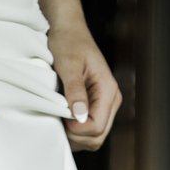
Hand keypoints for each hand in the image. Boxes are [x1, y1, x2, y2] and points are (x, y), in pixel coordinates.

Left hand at [47, 19, 121, 151]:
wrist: (69, 31)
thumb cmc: (68, 42)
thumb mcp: (68, 64)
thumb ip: (75, 90)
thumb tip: (80, 116)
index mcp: (108, 90)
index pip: (96, 127)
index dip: (77, 130)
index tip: (60, 118)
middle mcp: (111, 101)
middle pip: (97, 137)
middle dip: (76, 136)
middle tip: (58, 121)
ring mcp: (105, 106)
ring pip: (93, 138)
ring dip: (75, 136)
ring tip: (60, 119)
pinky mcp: (97, 108)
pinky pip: (88, 132)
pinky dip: (75, 132)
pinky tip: (63, 119)